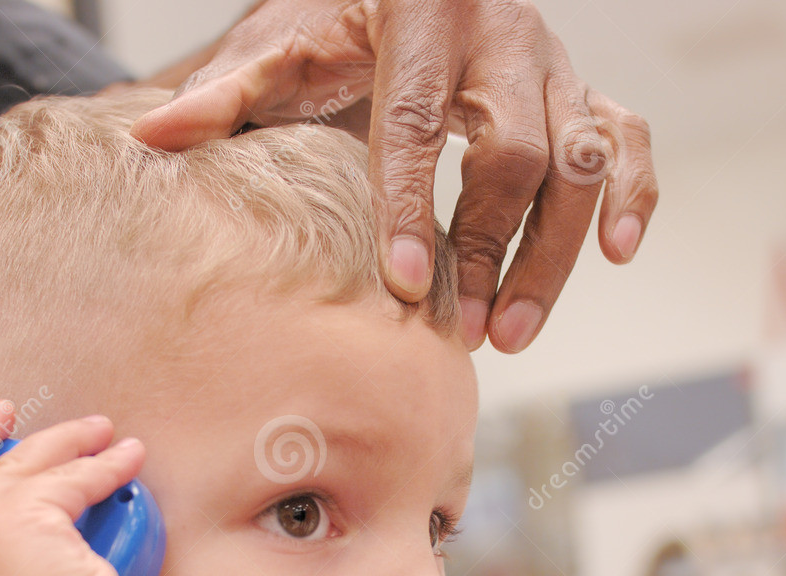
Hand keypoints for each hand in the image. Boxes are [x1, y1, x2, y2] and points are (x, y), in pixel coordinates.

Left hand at [130, 0, 657, 352]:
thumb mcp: (280, 43)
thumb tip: (150, 134)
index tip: (407, 284)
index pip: (417, 123)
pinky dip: (635, 193)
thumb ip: (225, 91)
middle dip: (492, 247)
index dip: (413, 206)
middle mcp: (501, 36)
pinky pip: (629, 136)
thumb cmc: (337, 15)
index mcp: (421, 18)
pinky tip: (619, 254)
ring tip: (510, 332)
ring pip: (583, 158)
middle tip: (460, 333)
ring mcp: (550, 63)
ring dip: (556, 252)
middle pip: (516, 150)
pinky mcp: (576, 87)